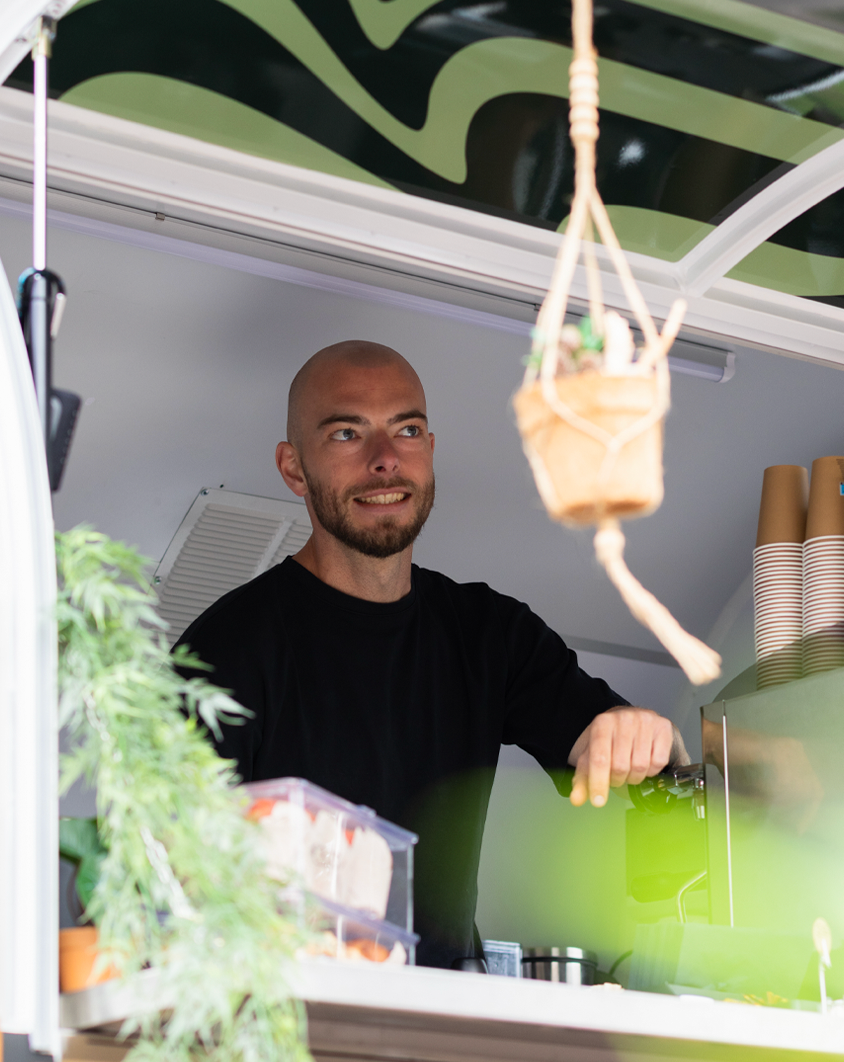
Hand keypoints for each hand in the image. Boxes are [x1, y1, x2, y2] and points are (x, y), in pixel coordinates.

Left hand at [568, 706, 687, 807]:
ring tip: (630, 768)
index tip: (598, 802)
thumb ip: (582, 780)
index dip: (598, 783)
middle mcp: (624, 718)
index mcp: (602, 723)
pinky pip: (658, 762)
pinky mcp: (663, 727)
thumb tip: (576, 799)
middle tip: (617, 776)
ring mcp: (645, 720)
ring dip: (634, 776)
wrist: (628, 722)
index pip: (600, 759)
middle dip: (618, 779)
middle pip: (621, 766)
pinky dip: (651, 770)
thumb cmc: (609, 742)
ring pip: (640, 766)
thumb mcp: (591, 757)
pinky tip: (645, 762)